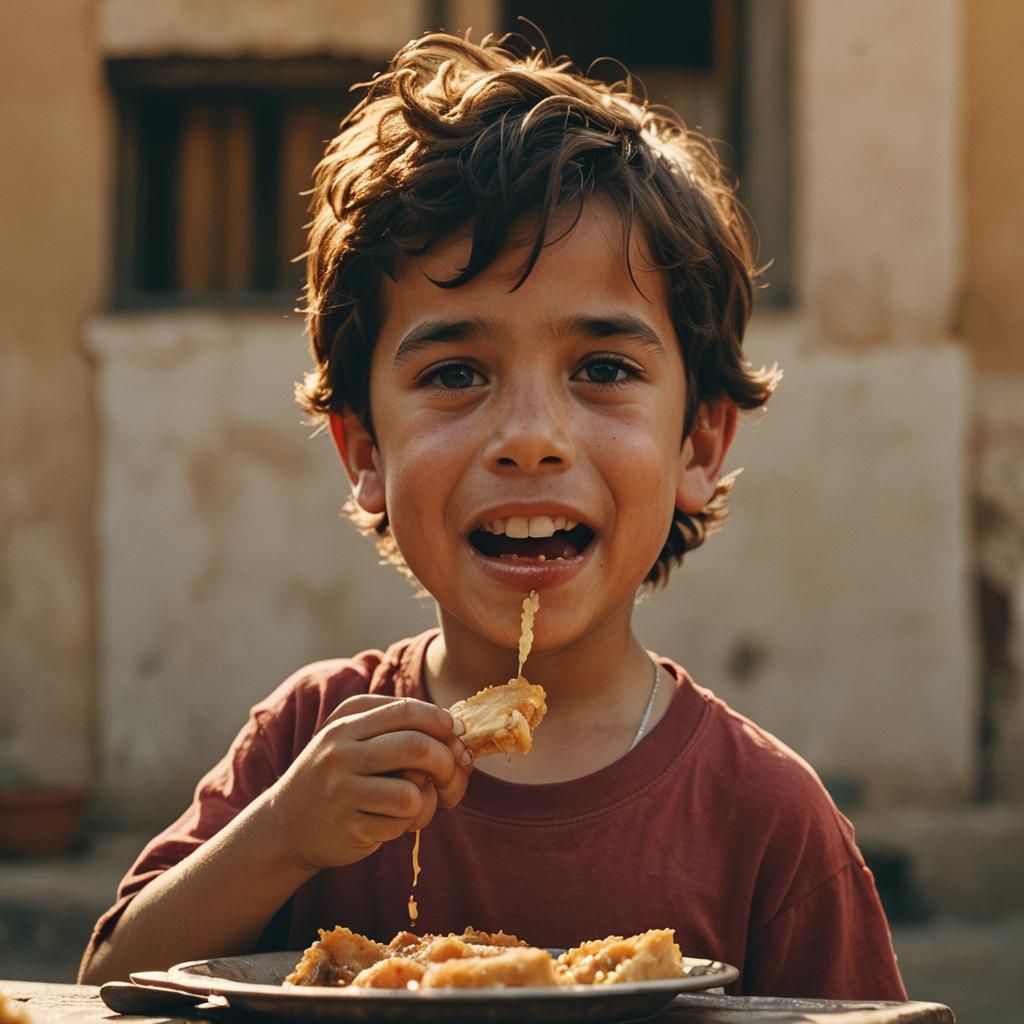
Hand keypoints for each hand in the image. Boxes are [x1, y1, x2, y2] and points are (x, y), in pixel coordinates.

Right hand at [265, 695, 471, 871]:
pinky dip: (405, 825)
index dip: (441, 721)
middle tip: (448, 774)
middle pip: (416, 747)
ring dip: (425, 802)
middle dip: (446, 762)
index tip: (454, 735)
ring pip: (412, 792)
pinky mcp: (346, 825)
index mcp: (346, 720)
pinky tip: (387, 822)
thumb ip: (400, 730)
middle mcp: (340, 750)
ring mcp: (340, 789)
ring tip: (412, 804)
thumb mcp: (356, 740)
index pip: (406, 710)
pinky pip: (400, 823)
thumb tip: (458, 735)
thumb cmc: (340, 776)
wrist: (286, 824)